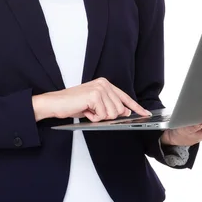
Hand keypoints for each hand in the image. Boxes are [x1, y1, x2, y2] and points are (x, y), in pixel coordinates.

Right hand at [33, 77, 151, 121]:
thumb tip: (125, 112)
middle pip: (120, 109)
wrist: (55, 103)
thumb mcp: (95, 105)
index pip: (125, 97)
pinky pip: (103, 115)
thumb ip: (110, 106)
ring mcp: (100, 88)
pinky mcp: (94, 95)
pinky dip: (93, 118)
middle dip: (107, 116)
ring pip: (112, 113)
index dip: (136, 107)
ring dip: (99, 117)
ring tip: (88, 110)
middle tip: (92, 112)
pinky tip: (85, 111)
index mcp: (105, 83)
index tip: (146, 113)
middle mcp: (104, 83)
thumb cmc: (73, 104)